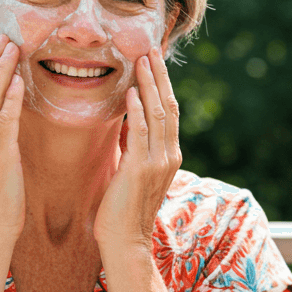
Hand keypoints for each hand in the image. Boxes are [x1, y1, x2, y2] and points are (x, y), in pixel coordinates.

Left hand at [94, 47, 180, 256]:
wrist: (124, 242)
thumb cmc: (122, 210)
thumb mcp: (131, 171)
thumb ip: (132, 146)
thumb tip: (126, 122)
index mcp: (168, 155)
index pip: (169, 111)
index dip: (162, 85)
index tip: (152, 61)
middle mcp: (169, 155)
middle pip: (168, 106)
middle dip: (159, 76)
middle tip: (150, 49)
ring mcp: (158, 162)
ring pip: (158, 114)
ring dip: (149, 85)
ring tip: (142, 61)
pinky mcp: (141, 169)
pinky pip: (140, 133)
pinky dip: (136, 110)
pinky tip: (131, 92)